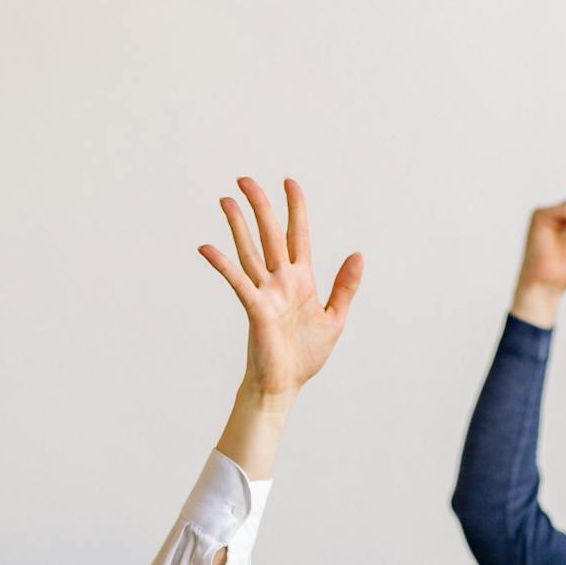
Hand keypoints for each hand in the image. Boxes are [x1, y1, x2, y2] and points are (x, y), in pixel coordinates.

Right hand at [199, 177, 362, 401]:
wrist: (286, 385)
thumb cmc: (306, 355)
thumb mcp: (335, 318)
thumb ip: (345, 286)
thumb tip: (358, 254)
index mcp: (302, 280)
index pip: (298, 235)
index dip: (295, 208)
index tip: (289, 182)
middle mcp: (281, 280)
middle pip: (270, 234)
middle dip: (260, 206)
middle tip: (245, 179)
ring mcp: (266, 292)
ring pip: (250, 250)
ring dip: (237, 225)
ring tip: (226, 200)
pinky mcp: (256, 309)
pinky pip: (237, 281)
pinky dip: (222, 264)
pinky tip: (206, 247)